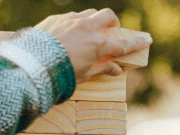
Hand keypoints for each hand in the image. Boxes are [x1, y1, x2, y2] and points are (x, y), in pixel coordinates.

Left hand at [35, 9, 151, 82]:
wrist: (32, 66)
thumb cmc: (60, 75)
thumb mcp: (83, 76)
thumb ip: (101, 69)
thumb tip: (116, 69)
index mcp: (97, 45)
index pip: (122, 44)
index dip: (136, 43)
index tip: (147, 40)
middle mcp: (87, 28)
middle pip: (108, 17)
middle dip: (113, 24)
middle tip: (111, 34)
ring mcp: (71, 21)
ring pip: (90, 14)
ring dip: (94, 22)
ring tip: (89, 34)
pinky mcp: (56, 19)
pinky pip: (70, 18)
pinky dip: (74, 25)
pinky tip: (68, 36)